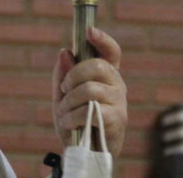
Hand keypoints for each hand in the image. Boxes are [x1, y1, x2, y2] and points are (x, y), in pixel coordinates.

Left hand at [52, 26, 127, 155]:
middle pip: (96, 65)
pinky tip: (69, 123)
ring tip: (63, 112)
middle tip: (64, 90)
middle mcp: (116, 83)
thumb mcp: (63, 95)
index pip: (111, 51)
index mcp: (106, 74)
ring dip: (69, 101)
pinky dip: (72, 116)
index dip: (102, 39)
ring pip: (89, 89)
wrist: (82, 152)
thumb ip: (63, 74)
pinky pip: (89, 109)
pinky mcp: (117, 119)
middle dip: (72, 76)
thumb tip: (65, 51)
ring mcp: (119, 101)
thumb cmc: (76, 120)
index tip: (89, 30)